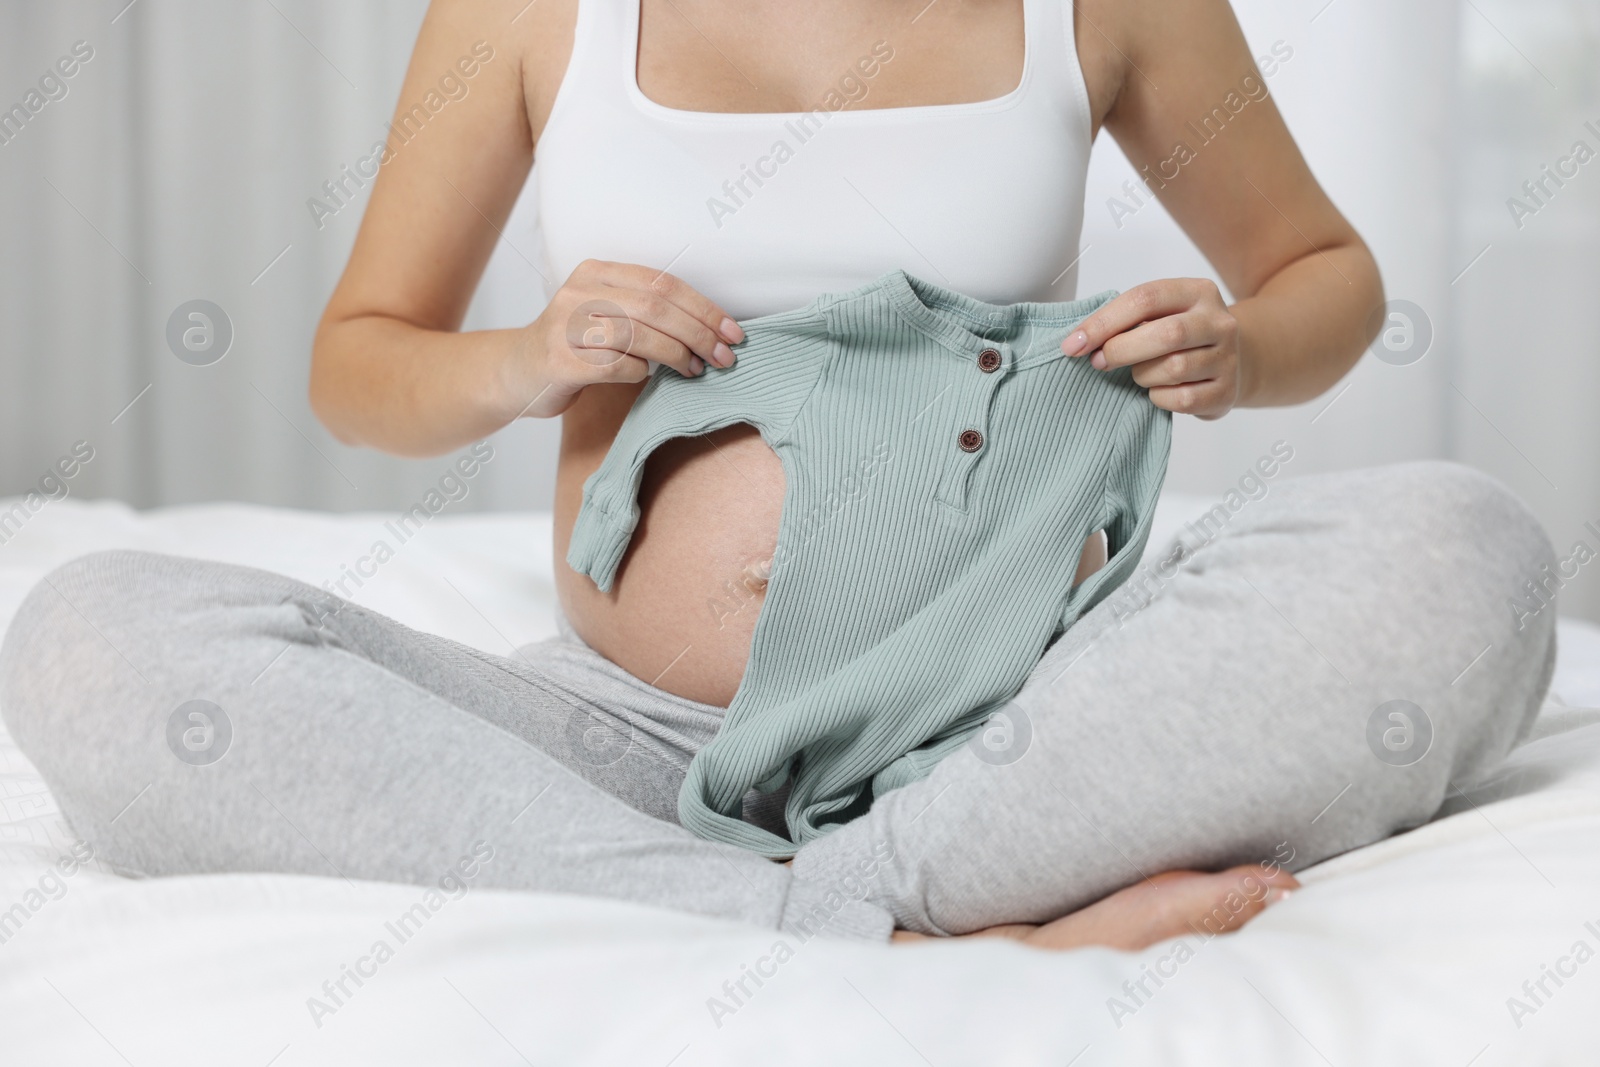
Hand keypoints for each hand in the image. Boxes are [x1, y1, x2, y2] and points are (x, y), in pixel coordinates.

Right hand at [508, 259, 743, 418]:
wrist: (517, 372)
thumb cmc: (575, 345)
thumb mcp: (606, 312)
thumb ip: (646, 311)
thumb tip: (712, 329)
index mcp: (596, 272)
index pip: (662, 283)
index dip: (703, 307)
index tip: (733, 331)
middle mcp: (578, 292)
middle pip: (655, 307)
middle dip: (698, 333)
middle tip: (723, 356)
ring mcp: (566, 325)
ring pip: (638, 335)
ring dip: (676, 355)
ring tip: (694, 370)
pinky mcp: (561, 360)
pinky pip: (617, 365)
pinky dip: (641, 372)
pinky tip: (647, 376)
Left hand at [1061, 279, 1241, 419]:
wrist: (1233, 362)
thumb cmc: (1181, 337)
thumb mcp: (1160, 315)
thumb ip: (1126, 320)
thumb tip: (1079, 342)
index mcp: (1198, 292)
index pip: (1145, 299)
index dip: (1104, 322)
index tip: (1074, 344)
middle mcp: (1219, 322)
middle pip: (1165, 334)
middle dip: (1120, 351)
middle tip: (1100, 362)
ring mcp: (1227, 358)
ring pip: (1173, 369)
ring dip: (1142, 375)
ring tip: (1140, 374)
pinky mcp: (1227, 392)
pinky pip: (1181, 399)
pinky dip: (1159, 398)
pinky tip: (1159, 391)